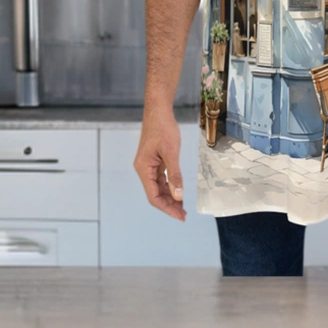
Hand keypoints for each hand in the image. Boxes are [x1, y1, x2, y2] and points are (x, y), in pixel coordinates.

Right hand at [134, 101, 185, 220]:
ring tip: (183, 208)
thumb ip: (175, 175)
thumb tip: (178, 194)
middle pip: (155, 194)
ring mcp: (149, 166)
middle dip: (169, 205)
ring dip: (170, 198)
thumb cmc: (163, 128)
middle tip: (184, 215)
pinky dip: (170, 187)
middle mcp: (144, 169)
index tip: (179, 216)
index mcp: (144, 169)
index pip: (153, 196)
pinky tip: (179, 193)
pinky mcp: (155, 161)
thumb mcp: (171, 153)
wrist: (159, 111)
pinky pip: (161, 179)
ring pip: (158, 188)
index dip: (166, 208)